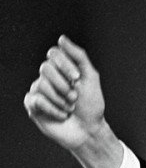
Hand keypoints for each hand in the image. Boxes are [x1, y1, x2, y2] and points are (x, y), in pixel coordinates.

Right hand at [24, 36, 121, 167]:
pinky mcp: (33, 105)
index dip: (65, 65)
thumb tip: (61, 39)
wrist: (88, 129)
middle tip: (74, 97)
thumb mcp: (90, 77)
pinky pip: (36, 100)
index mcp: (63, 68)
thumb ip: (79, 56)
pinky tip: (62, 115)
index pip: (54, 54)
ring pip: (41, 85)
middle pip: (45, 68)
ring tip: (70, 108)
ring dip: (61, 99)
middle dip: (64, 85)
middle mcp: (49, 77)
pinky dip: (53, 108)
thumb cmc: (91, 104)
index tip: (78, 78)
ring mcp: (39, 90)